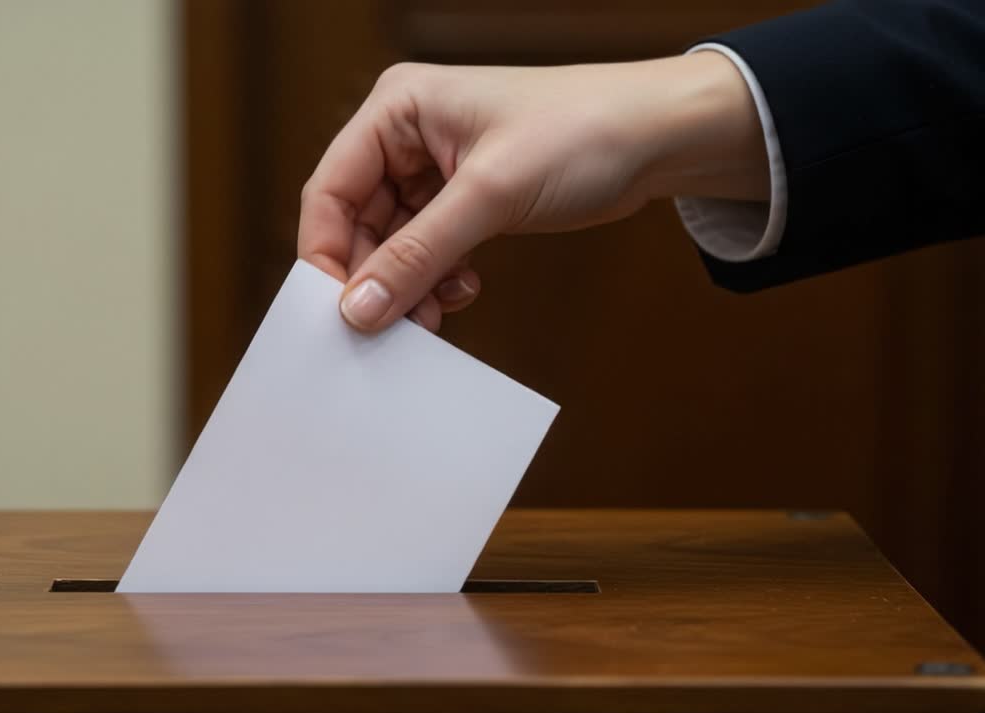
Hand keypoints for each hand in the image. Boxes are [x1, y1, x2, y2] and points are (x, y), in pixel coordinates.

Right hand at [297, 52, 767, 331]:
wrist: (658, 137)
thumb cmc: (583, 132)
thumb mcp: (490, 195)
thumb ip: (418, 255)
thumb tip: (358, 310)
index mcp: (396, 109)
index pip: (331, 190)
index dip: (326, 254)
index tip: (336, 312)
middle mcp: (407, 135)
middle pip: (357, 222)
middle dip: (373, 278)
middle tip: (390, 330)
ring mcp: (436, 169)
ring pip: (393, 243)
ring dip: (407, 286)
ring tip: (432, 319)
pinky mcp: (466, 198)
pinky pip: (427, 249)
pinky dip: (436, 280)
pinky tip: (462, 293)